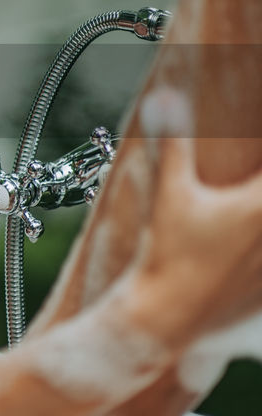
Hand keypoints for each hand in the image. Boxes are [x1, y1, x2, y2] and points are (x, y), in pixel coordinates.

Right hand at [131, 89, 261, 342]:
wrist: (166, 317)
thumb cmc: (166, 253)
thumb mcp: (170, 194)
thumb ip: (174, 143)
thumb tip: (164, 97)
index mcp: (261, 204)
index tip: (257, 148)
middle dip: (258, 188)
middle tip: (245, 189)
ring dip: (259, 226)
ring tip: (242, 218)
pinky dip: (261, 253)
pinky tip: (246, 247)